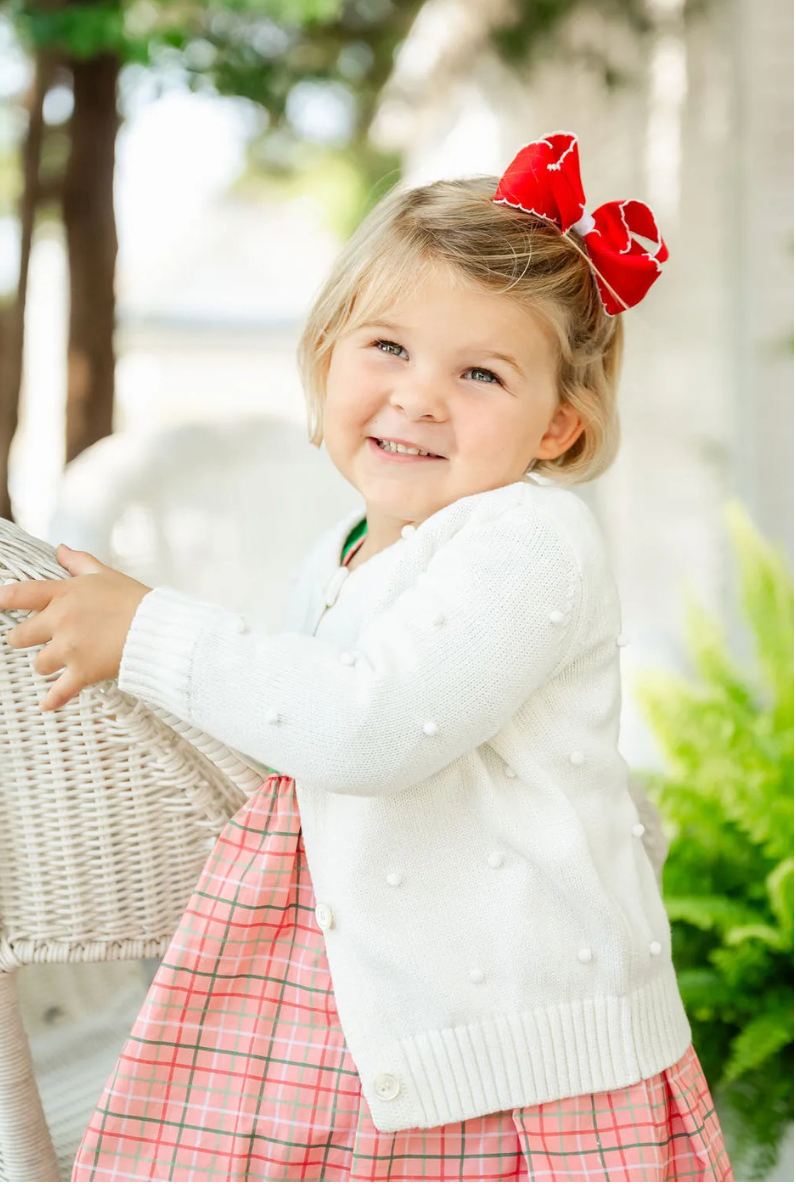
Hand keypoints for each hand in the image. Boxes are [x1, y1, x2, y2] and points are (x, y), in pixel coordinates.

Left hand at [0, 545, 151, 711]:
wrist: (159, 629)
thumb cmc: (136, 600)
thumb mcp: (105, 575)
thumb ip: (78, 562)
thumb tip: (60, 549)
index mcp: (65, 594)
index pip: (20, 594)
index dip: (4, 599)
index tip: (0, 602)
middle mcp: (61, 621)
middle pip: (19, 636)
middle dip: (23, 639)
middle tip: (30, 640)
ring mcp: (70, 649)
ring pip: (39, 664)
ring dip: (46, 664)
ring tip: (58, 663)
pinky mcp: (83, 672)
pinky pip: (59, 692)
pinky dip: (53, 700)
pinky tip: (46, 705)